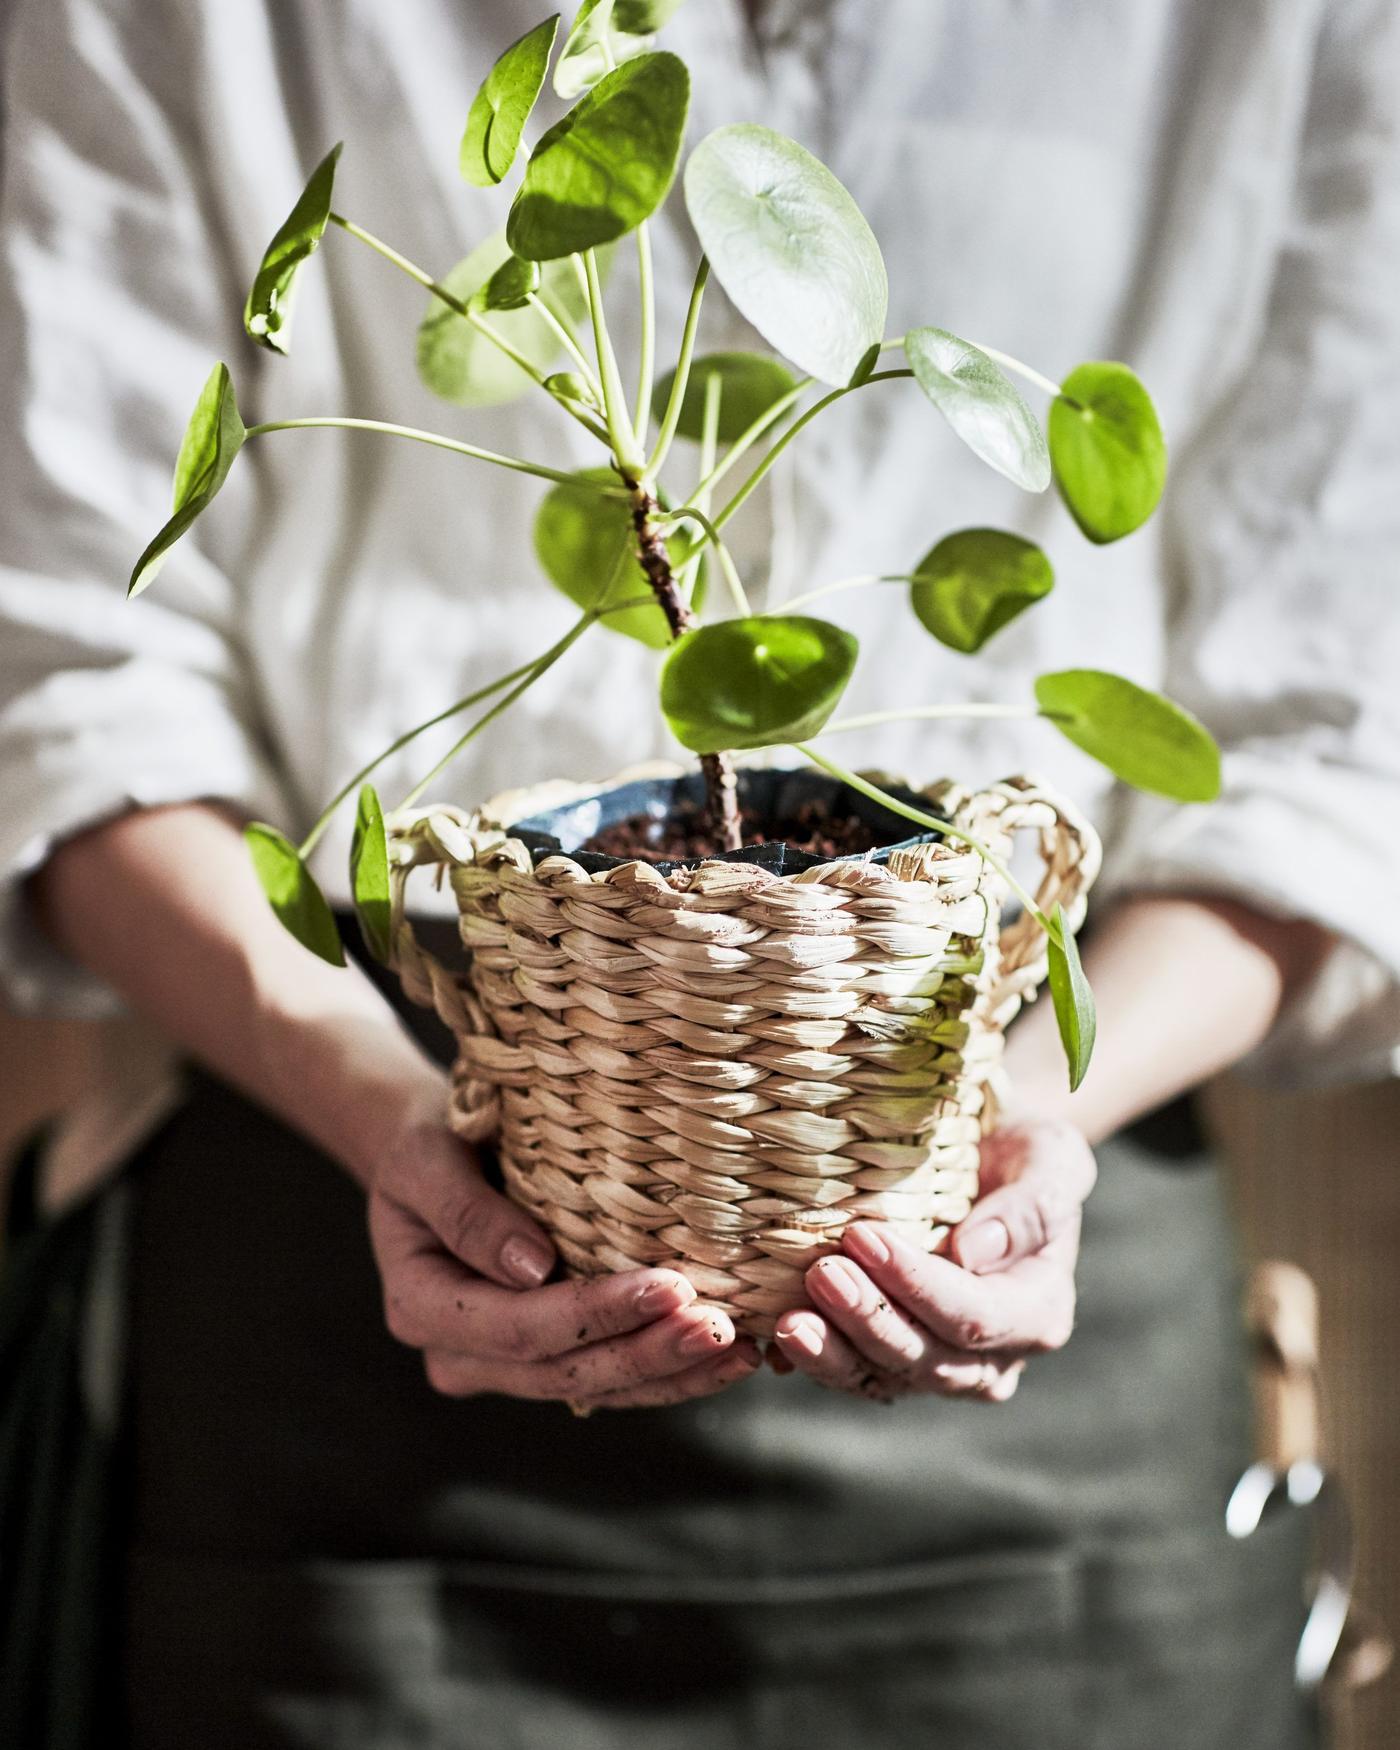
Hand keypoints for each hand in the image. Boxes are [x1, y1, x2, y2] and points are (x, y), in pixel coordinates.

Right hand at [365, 1084, 760, 1410]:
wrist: (430, 1158)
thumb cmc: (427, 1144)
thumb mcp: (427, 1160)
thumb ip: (467, 1214)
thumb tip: (534, 1268)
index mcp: (421, 1310)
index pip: (520, 1328)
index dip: (595, 1314)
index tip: (668, 1287)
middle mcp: (460, 1356)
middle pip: (562, 1373)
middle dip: (646, 1354)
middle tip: (719, 1328)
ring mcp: (501, 1368)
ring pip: (591, 1388)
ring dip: (669, 1375)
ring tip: (737, 1351)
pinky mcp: (544, 1358)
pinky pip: (606, 1377)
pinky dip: (665, 1372)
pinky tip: (722, 1357)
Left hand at [771, 1116, 1095, 1402]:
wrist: (988, 1161)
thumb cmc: (1022, 1153)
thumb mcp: (1049, 1158)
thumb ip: (1029, 1206)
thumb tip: (972, 1255)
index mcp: (1038, 1313)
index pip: (973, 1317)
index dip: (917, 1285)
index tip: (864, 1238)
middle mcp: (993, 1358)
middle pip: (925, 1358)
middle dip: (868, 1319)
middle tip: (821, 1272)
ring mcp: (940, 1367)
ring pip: (883, 1378)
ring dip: (833, 1352)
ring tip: (788, 1320)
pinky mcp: (894, 1361)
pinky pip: (854, 1374)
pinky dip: (816, 1359)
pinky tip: (776, 1334)